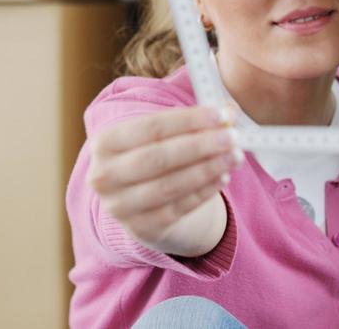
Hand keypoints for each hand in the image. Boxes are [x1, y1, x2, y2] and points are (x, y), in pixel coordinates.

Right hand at [86, 104, 241, 253]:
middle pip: (158, 158)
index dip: (189, 120)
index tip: (221, 114)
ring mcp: (120, 206)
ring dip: (207, 169)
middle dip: (200, 146)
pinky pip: (178, 209)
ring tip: (234, 157)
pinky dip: (204, 192)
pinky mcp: (141, 228)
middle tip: (232, 137)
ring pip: (169, 186)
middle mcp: (105, 176)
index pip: (151, 127)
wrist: (137, 202)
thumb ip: (192, 121)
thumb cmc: (153, 156)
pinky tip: (222, 177)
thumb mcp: (161, 135)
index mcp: (104, 143)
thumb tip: (229, 110)